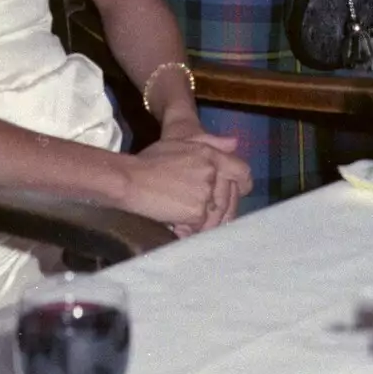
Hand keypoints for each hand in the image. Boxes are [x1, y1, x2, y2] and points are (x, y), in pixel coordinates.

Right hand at [124, 137, 251, 231]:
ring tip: (189, 223)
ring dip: (206, 222)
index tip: (236, 193)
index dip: (242, 185)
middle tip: (204, 216)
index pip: (242, 171)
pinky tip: (178, 227)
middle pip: (230, 198)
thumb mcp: (181, 143)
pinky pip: (202, 227)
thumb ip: (211, 142)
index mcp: (210, 154)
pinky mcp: (197, 212)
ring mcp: (206, 193)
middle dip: (220, 210)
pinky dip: (191, 230)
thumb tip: (235, 144)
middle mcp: (212, 172)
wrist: (130, 179)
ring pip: (217, 215)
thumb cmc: (150, 161)